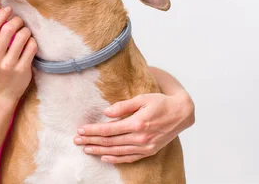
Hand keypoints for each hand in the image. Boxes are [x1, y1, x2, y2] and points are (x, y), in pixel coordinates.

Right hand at [0, 7, 37, 102]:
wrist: (3, 92)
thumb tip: (5, 13)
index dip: (1, 15)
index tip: (9, 10)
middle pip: (8, 30)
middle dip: (17, 21)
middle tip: (20, 21)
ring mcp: (9, 65)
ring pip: (22, 37)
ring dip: (26, 30)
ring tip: (26, 32)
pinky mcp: (22, 69)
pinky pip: (31, 47)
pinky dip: (33, 41)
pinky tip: (30, 43)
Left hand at [73, 91, 194, 163]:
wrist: (181, 113)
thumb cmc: (160, 103)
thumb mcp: (141, 98)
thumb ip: (123, 106)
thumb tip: (106, 112)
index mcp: (137, 123)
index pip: (109, 130)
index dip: (93, 130)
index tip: (81, 130)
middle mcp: (140, 138)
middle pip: (110, 142)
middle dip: (91, 141)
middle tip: (77, 140)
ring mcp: (145, 146)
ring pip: (117, 151)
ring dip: (99, 151)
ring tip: (86, 149)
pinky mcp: (149, 151)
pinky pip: (130, 158)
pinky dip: (116, 159)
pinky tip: (104, 158)